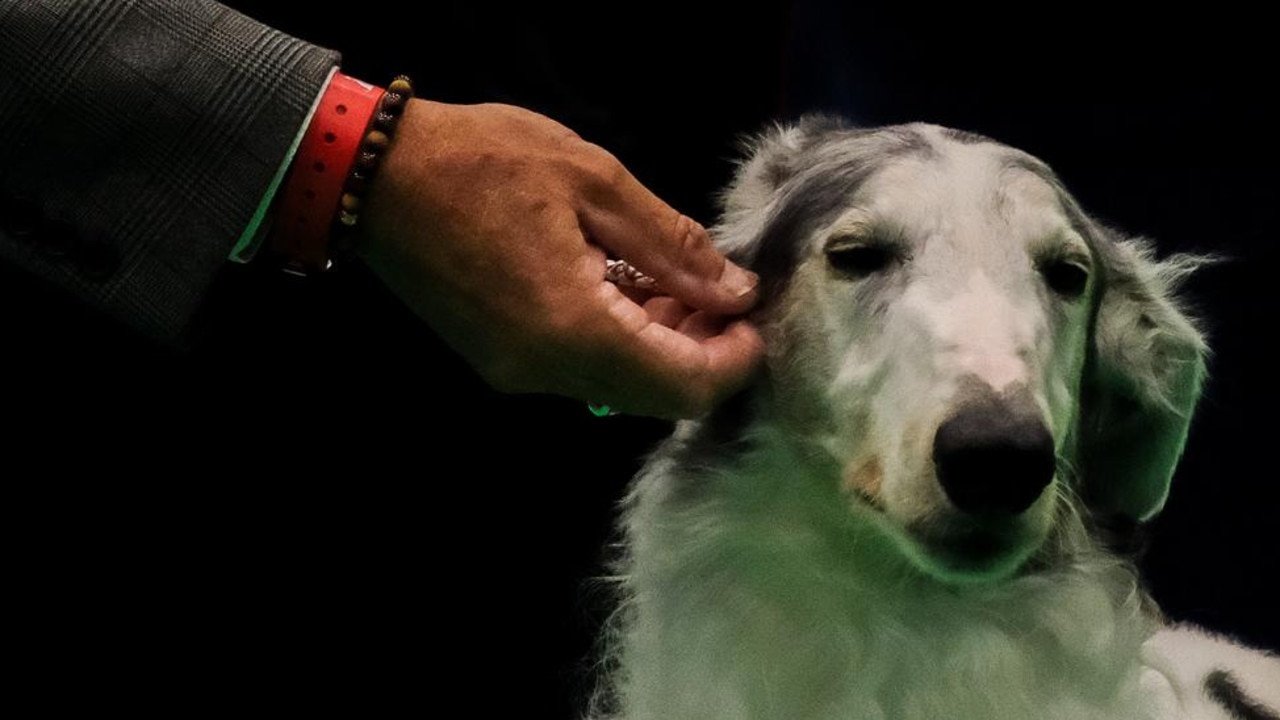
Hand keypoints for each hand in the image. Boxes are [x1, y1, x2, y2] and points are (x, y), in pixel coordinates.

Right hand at [359, 100, 763, 418]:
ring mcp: (518, 372)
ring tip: (679, 282)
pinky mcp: (500, 361)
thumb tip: (735, 292)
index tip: (754, 314)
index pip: (683, 384)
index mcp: (574, 327)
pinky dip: (621, 341)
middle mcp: (545, 370)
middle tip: (722, 293)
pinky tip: (629, 288)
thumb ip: (673, 244)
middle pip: (655, 397)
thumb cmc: (484, 160)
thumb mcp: (594, 181)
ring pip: (619, 387)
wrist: (373, 174)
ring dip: (664, 347)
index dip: (734, 360)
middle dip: (704, 354)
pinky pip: (581, 370)